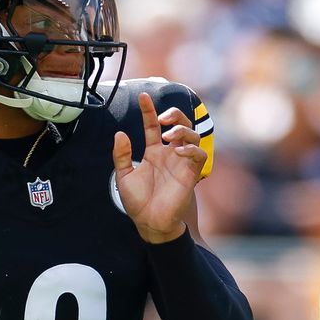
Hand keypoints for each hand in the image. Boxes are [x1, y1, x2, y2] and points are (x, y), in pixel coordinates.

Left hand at [112, 92, 205, 243]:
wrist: (149, 222)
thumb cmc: (137, 202)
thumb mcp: (124, 176)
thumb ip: (121, 155)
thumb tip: (120, 134)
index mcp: (153, 152)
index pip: (153, 126)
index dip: (149, 110)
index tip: (142, 96)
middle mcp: (169, 154)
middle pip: (180, 124)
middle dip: (175, 114)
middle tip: (163, 118)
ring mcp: (181, 162)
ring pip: (192, 135)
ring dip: (182, 130)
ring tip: (168, 136)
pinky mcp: (191, 174)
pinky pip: (199, 154)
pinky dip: (191, 149)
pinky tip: (177, 151)